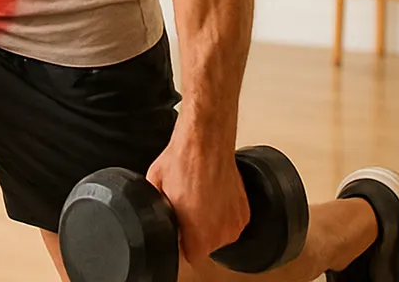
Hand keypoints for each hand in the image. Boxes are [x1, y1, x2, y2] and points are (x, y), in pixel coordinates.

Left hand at [145, 127, 250, 263]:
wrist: (205, 141)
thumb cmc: (182, 161)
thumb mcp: (155, 188)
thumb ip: (157, 212)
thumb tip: (154, 218)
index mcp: (198, 234)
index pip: (190, 256)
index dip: (181, 241)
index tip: (178, 228)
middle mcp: (220, 233)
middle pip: (205, 246)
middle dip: (195, 231)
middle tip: (187, 208)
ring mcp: (235, 222)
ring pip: (219, 234)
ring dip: (211, 222)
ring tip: (200, 199)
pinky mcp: (244, 212)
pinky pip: (230, 221)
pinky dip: (223, 212)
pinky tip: (212, 195)